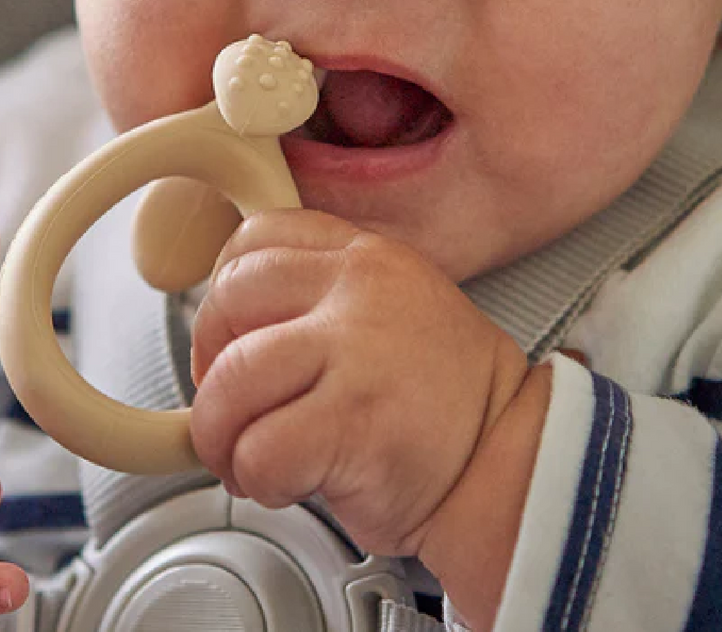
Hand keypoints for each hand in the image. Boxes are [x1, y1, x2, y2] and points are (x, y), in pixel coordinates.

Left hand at [188, 209, 532, 558]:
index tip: (230, 344)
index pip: (254, 238)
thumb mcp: (388, 313)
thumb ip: (318, 303)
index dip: (223, 299)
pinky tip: (293, 483)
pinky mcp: (353, 420)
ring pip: (231, 381)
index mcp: (365, 257)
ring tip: (256, 459)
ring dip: (225, 438)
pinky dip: (259, 480)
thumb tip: (226, 337)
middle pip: (227, 303)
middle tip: (234, 414)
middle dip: (212, 373)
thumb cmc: (445, 406)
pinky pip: (259, 450)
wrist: (510, 465)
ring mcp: (357, 350)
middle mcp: (359, 291)